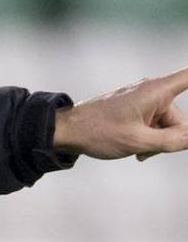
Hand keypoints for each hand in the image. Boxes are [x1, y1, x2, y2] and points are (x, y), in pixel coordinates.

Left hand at [53, 67, 187, 160]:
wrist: (65, 131)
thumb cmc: (98, 133)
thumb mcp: (139, 142)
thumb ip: (173, 142)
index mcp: (157, 90)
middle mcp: (153, 91)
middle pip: (180, 119)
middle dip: (170, 139)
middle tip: (144, 151)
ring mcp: (144, 100)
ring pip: (167, 127)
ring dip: (156, 143)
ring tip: (135, 150)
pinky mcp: (136, 109)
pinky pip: (154, 126)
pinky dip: (149, 139)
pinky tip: (134, 150)